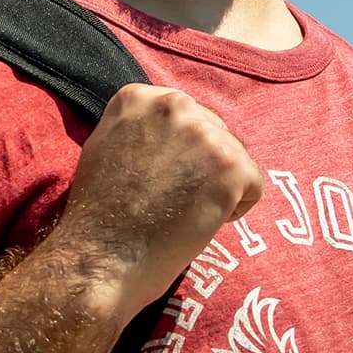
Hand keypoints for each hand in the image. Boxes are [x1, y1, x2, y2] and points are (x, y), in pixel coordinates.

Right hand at [49, 83, 263, 321]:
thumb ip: (140, 126)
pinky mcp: (230, 164)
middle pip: (213, 131)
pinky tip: (199, 220)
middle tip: (172, 199)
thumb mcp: (106, 145)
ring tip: (182, 211)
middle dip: (202, 165)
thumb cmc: (99, 213)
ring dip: (218, 186)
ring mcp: (204, 133)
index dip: (176, 152)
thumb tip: (172, 130)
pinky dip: (235, 208)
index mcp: (139, 96)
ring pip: (235, 157)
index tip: (157, 178)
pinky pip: (253, 184)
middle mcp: (173, 104)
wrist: (101, 256)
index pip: (184, 115)